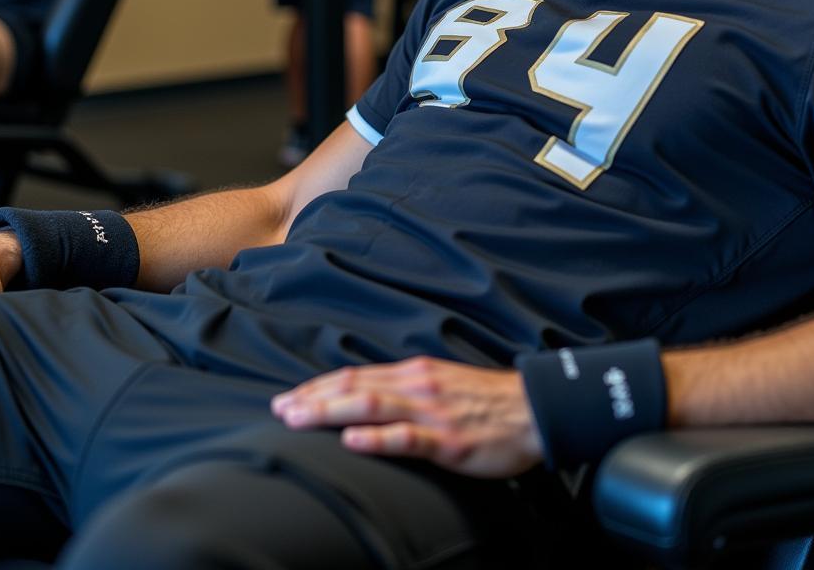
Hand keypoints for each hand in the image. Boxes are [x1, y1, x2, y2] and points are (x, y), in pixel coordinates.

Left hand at [271, 356, 542, 477]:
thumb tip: (370, 397)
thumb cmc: (488, 402)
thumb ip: (408, 389)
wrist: (534, 409)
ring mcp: (431, 411)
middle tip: (279, 410)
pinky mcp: (447, 439)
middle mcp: (417, 385)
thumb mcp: (442, 384)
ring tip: (298, 419)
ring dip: (330, 410)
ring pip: (371, 405)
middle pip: (355, 386)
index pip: (356, 375)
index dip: (319, 386)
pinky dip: (375, 437)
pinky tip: (351, 440)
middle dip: (313, 398)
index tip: (290, 397)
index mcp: (415, 373)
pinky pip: (406, 437)